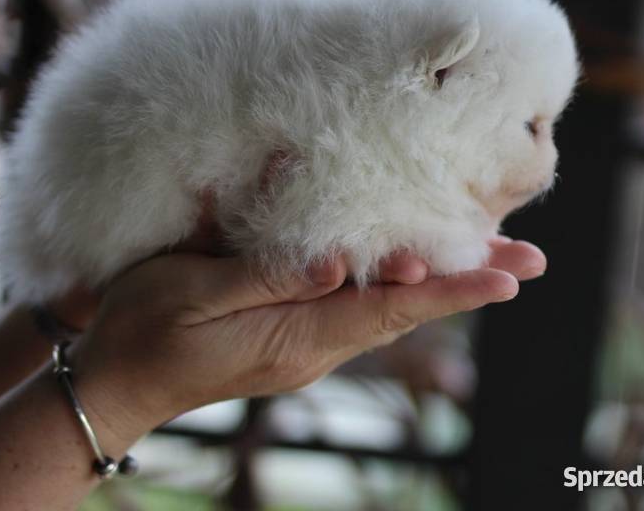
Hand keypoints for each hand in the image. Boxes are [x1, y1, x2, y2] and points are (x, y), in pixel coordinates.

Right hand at [69, 236, 544, 449]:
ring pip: (388, 312)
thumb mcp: (195, 292)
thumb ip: (266, 279)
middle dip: (467, 284)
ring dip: (442, 285)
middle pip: (405, 312)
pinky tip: (414, 270)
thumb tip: (338, 265)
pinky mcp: (290, 339)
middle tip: (527, 261)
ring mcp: (304, 347)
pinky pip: (359, 313)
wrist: (115, 382)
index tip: (508, 278)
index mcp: (295, 337)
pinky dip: (400, 290)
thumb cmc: (145, 329)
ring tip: (493, 263)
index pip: (390, 310)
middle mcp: (314, 347)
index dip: (451, 291)